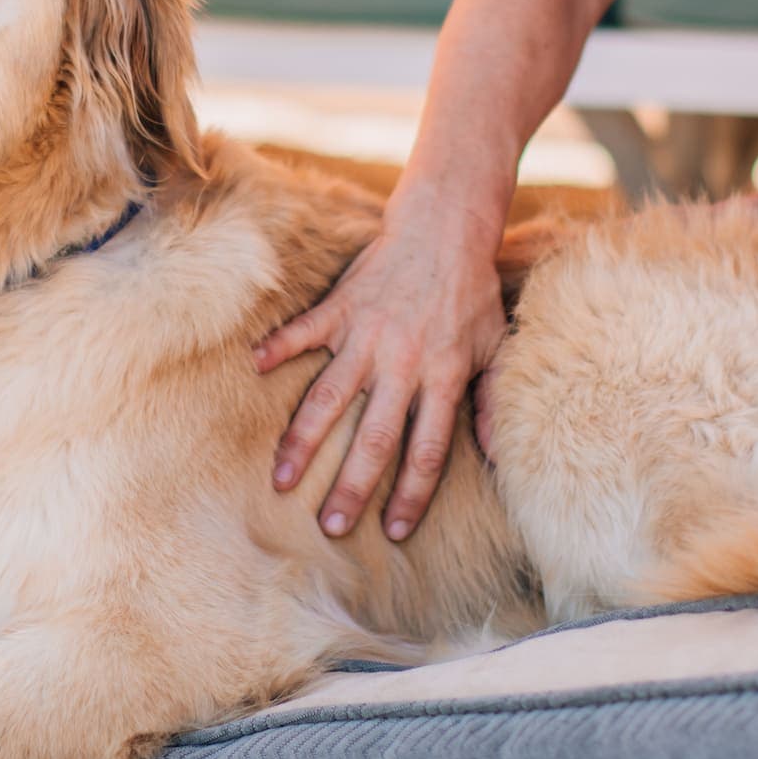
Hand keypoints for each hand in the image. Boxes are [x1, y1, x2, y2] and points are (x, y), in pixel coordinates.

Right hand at [253, 196, 508, 541]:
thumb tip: (503, 455)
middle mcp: (403, 362)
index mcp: (443, 376)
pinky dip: (278, 347)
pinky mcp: (340, 307)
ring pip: (329, 397)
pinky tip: (254, 368)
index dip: (413, 493)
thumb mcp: (495, 348)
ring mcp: (366, 334)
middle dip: (353, 485)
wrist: (446, 227)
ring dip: (304, 440)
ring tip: (282, 479)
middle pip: (375, 436)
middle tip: (331, 527)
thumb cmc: (472, 294)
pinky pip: (303, 331)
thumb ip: (493, 402)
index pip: (428, 449)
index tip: (395, 531)